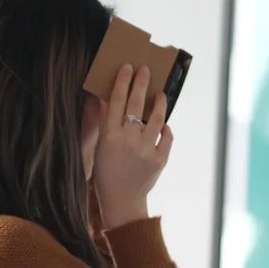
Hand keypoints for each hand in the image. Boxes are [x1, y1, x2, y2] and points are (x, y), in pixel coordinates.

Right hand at [92, 64, 172, 229]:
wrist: (122, 200)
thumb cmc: (107, 171)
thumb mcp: (101, 146)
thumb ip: (105, 122)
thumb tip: (105, 97)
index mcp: (110, 136)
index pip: (116, 102)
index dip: (122, 82)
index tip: (128, 67)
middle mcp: (128, 141)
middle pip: (136, 105)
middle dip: (141, 83)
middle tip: (146, 69)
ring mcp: (146, 150)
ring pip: (156, 119)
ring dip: (159, 104)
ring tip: (161, 93)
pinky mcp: (160, 160)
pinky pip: (167, 137)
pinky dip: (166, 128)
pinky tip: (164, 123)